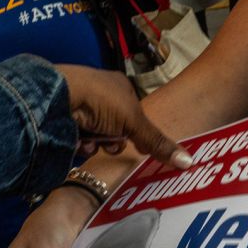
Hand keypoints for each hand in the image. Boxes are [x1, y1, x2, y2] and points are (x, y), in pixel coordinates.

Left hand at [54, 63, 191, 167]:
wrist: (58, 96)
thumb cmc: (101, 101)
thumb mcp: (134, 123)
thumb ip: (157, 142)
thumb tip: (189, 161)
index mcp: (119, 86)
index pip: (134, 114)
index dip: (135, 132)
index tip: (135, 145)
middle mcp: (100, 92)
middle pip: (115, 128)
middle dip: (113, 140)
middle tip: (109, 145)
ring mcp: (80, 102)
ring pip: (96, 134)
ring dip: (95, 143)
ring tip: (89, 141)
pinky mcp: (63, 114)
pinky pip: (77, 136)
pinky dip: (78, 141)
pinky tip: (75, 140)